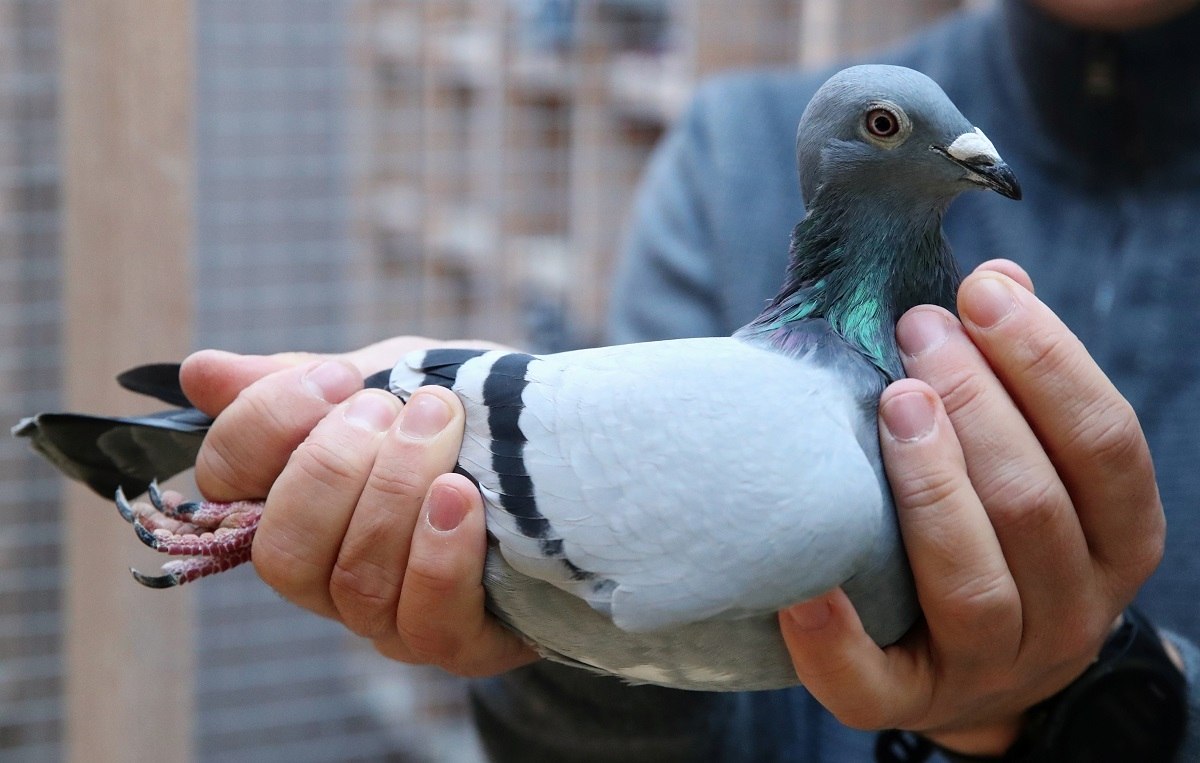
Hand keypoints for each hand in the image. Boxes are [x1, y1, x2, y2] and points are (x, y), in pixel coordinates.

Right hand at [180, 337, 536, 675]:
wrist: (565, 453)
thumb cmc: (462, 418)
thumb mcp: (390, 376)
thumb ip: (301, 380)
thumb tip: (201, 373)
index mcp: (294, 500)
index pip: (227, 482)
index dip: (267, 427)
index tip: (340, 378)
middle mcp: (327, 571)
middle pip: (284, 549)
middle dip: (335, 466)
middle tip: (395, 407)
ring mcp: (387, 616)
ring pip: (355, 582)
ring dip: (395, 493)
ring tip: (441, 427)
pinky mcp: (456, 642)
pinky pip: (425, 620)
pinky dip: (438, 554)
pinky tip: (462, 499)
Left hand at [778, 261, 1164, 753]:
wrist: (980, 666)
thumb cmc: (1000, 536)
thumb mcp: (1036, 464)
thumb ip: (1022, 380)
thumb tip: (999, 277)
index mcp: (1116, 540)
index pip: (1104, 444)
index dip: (1048, 362)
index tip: (982, 294)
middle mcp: (1072, 609)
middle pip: (1034, 504)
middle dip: (979, 403)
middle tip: (918, 329)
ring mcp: (995, 666)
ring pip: (972, 583)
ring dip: (932, 487)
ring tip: (893, 403)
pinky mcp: (912, 701)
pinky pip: (872, 683)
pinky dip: (834, 638)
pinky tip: (802, 586)